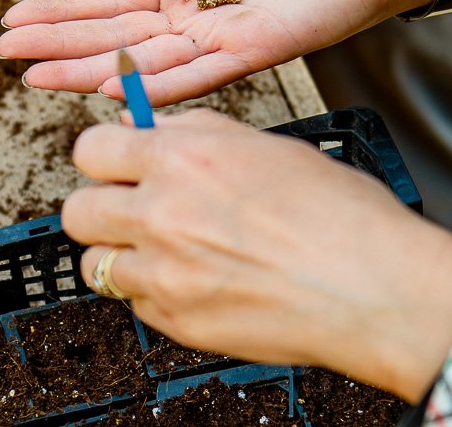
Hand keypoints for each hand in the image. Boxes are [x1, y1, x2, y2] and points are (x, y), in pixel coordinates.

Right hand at [0, 0, 431, 104]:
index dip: (62, 9)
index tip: (13, 18)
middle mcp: (198, 10)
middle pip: (116, 32)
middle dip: (60, 43)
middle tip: (4, 54)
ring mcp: (226, 32)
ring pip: (147, 59)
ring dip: (92, 69)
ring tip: (37, 77)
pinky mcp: (261, 46)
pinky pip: (203, 71)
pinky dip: (159, 83)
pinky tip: (114, 89)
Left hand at [63, 109, 451, 401]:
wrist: (374, 287)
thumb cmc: (340, 214)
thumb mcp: (269, 146)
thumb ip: (200, 134)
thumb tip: (153, 129)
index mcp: (186, 158)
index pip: (93, 148)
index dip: (104, 154)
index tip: (116, 160)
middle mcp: (163, 213)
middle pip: (77, 210)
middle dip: (100, 205)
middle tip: (130, 206)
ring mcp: (165, 273)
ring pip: (95, 263)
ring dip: (121, 253)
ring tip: (163, 249)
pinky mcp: (177, 323)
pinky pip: (134, 303)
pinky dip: (152, 292)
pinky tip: (195, 280)